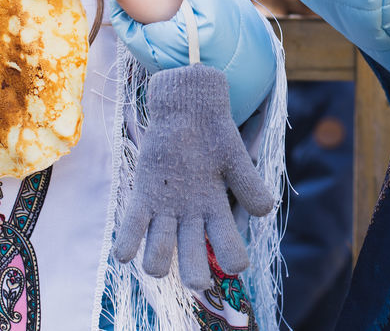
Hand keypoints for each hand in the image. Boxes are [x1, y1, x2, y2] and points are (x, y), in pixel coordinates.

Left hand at [112, 63, 275, 289]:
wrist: (188, 109)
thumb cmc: (215, 134)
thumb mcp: (235, 158)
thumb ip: (250, 183)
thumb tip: (265, 211)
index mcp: (217, 211)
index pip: (229, 248)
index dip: (234, 259)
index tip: (236, 263)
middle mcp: (191, 218)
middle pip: (192, 260)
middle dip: (194, 275)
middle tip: (196, 281)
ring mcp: (165, 210)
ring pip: (159, 251)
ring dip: (157, 262)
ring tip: (156, 265)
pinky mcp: (143, 196)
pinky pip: (133, 227)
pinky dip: (127, 243)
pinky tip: (124, 254)